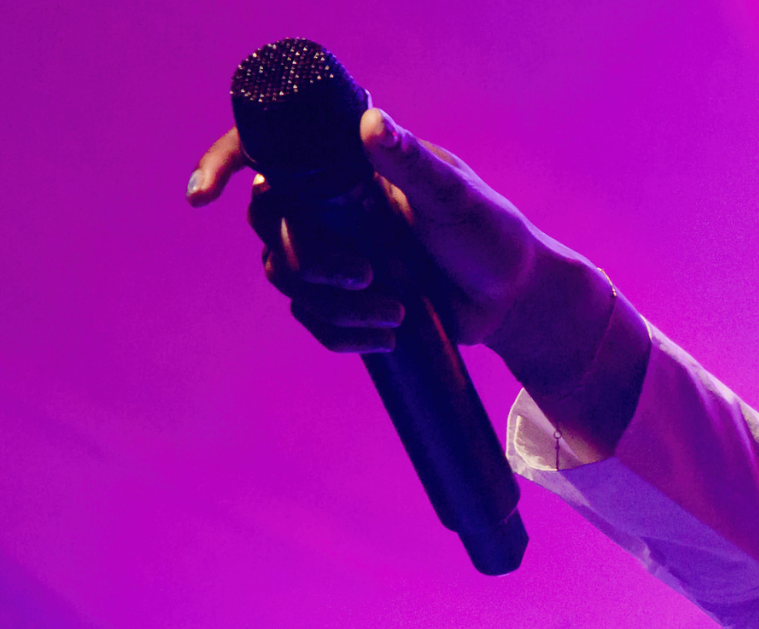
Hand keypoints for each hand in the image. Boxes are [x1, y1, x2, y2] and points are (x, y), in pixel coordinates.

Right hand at [189, 111, 636, 452]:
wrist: (514, 300)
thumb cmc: (492, 236)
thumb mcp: (456, 199)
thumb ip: (413, 164)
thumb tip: (371, 123)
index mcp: (349, 170)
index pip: (268, 152)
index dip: (224, 165)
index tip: (206, 194)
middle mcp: (333, 207)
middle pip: (270, 227)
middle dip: (307, 259)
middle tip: (365, 275)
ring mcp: (336, 253)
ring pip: (287, 278)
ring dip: (333, 305)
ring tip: (396, 312)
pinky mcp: (347, 297)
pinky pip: (313, 318)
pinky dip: (342, 333)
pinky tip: (387, 337)